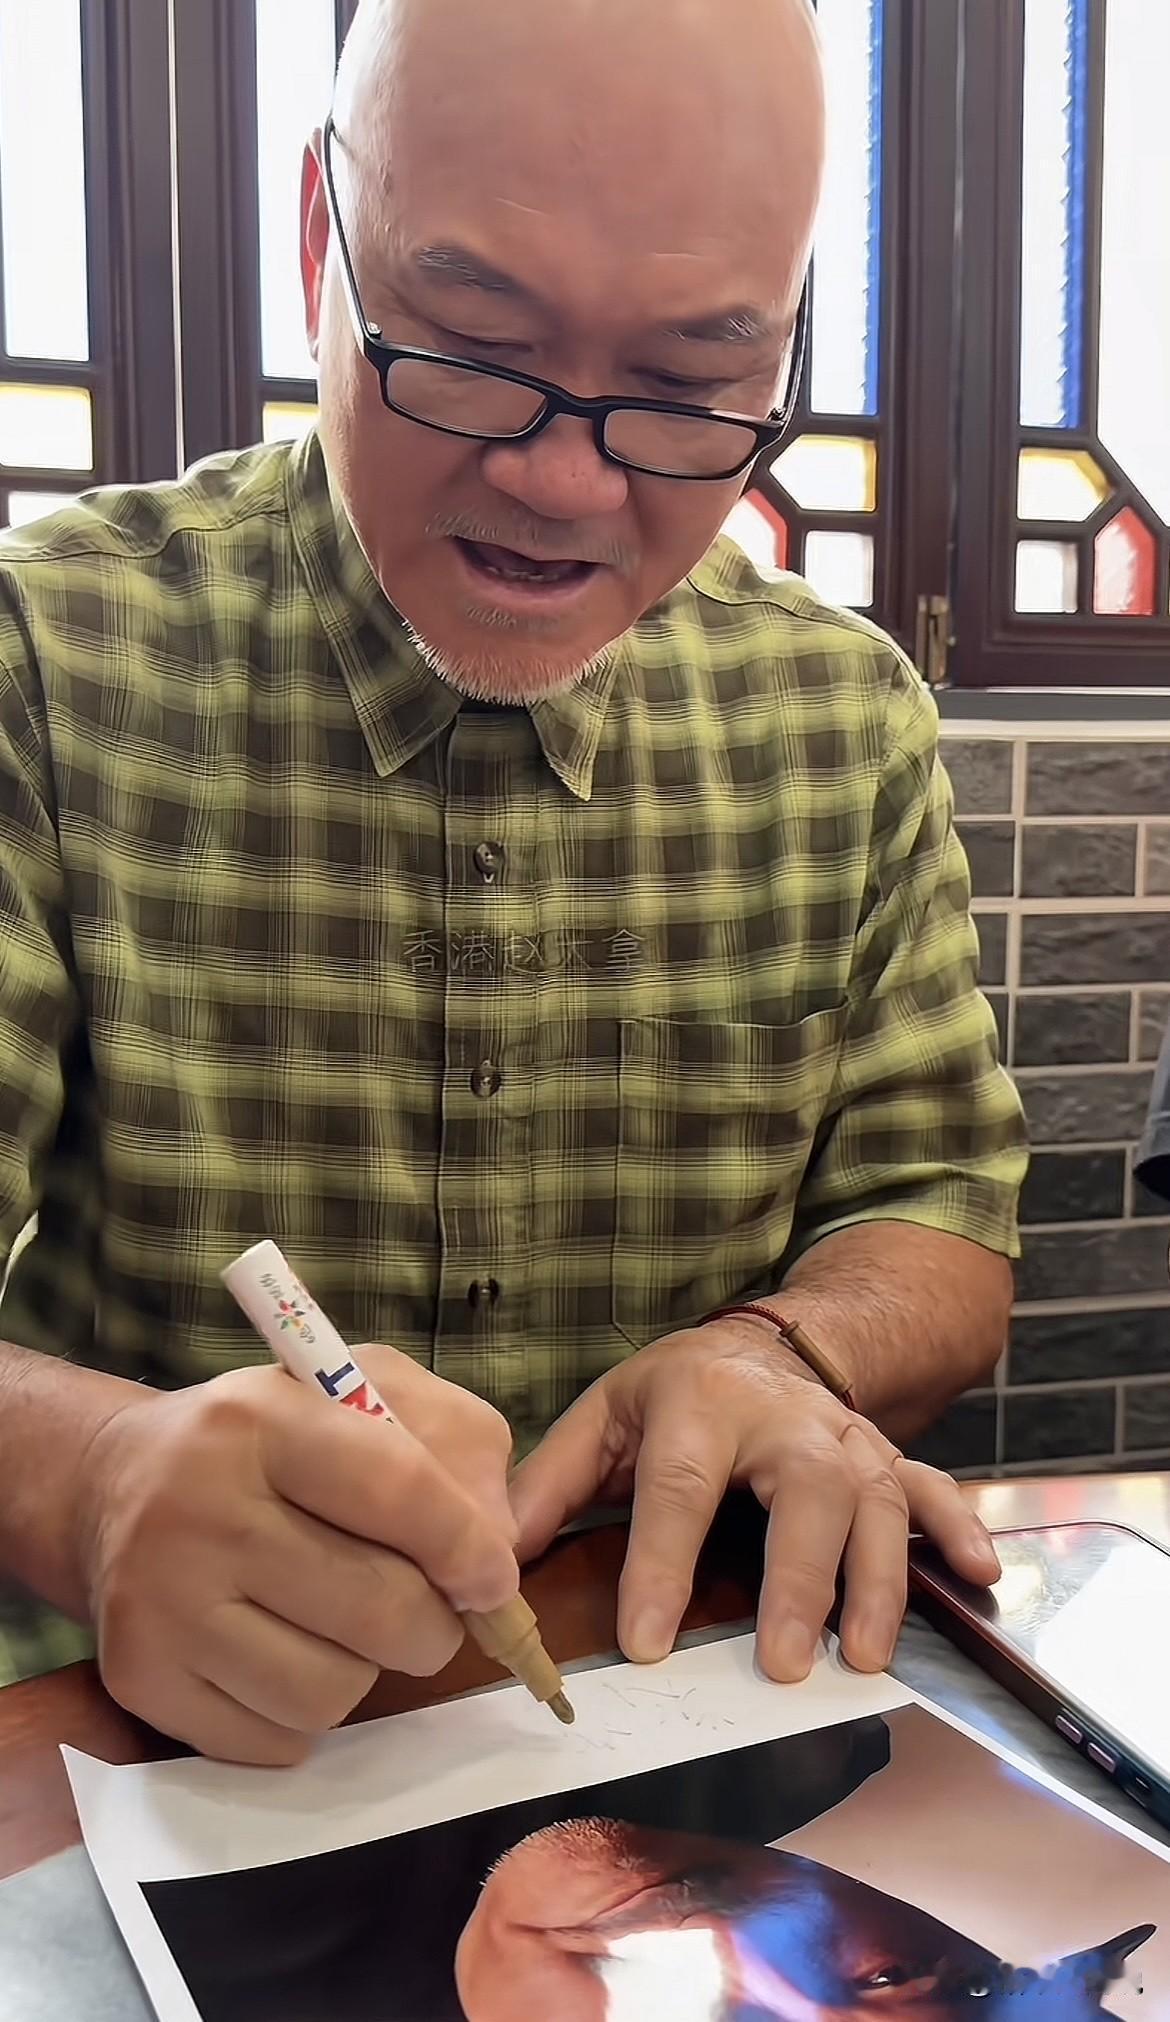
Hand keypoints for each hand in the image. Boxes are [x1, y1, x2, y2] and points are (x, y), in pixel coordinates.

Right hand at [71, 1350, 518, 1763]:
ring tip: (340, 1624)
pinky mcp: (142, 1680)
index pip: (395, 1489)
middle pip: (377, 1608)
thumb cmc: (272, 1438)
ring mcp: (160, 1602)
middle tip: (427, 1611)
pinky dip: (305, 1714)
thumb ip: (455, 1442)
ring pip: (332, 1691)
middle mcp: (198, 1507)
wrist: (116, 1484)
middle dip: (433, 1624)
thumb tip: (498, 1549)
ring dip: (366, 1671)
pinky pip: (278, 1740)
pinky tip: (284, 1654)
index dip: (467, 1547)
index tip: (493, 1579)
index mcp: (261, 1418)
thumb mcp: (366, 1390)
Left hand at [509, 1317, 999, 1681]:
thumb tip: (493, 1559)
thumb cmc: (677, 1394)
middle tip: (783, 1662)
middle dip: (797, 1579)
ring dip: (878, 1582)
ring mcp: (848, 1439)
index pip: (678, 1489)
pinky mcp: (890, 1458)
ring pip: (877, 1502)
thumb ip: (551, 1486)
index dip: (662, 1567)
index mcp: (697, 1404)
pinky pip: (935, 1491)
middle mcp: (784, 1419)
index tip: (649, 1644)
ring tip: (863, 1658)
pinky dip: (959, 1533)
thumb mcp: (605, 1416)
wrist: (767, 1343)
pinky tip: (978, 1580)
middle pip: (802, 1493)